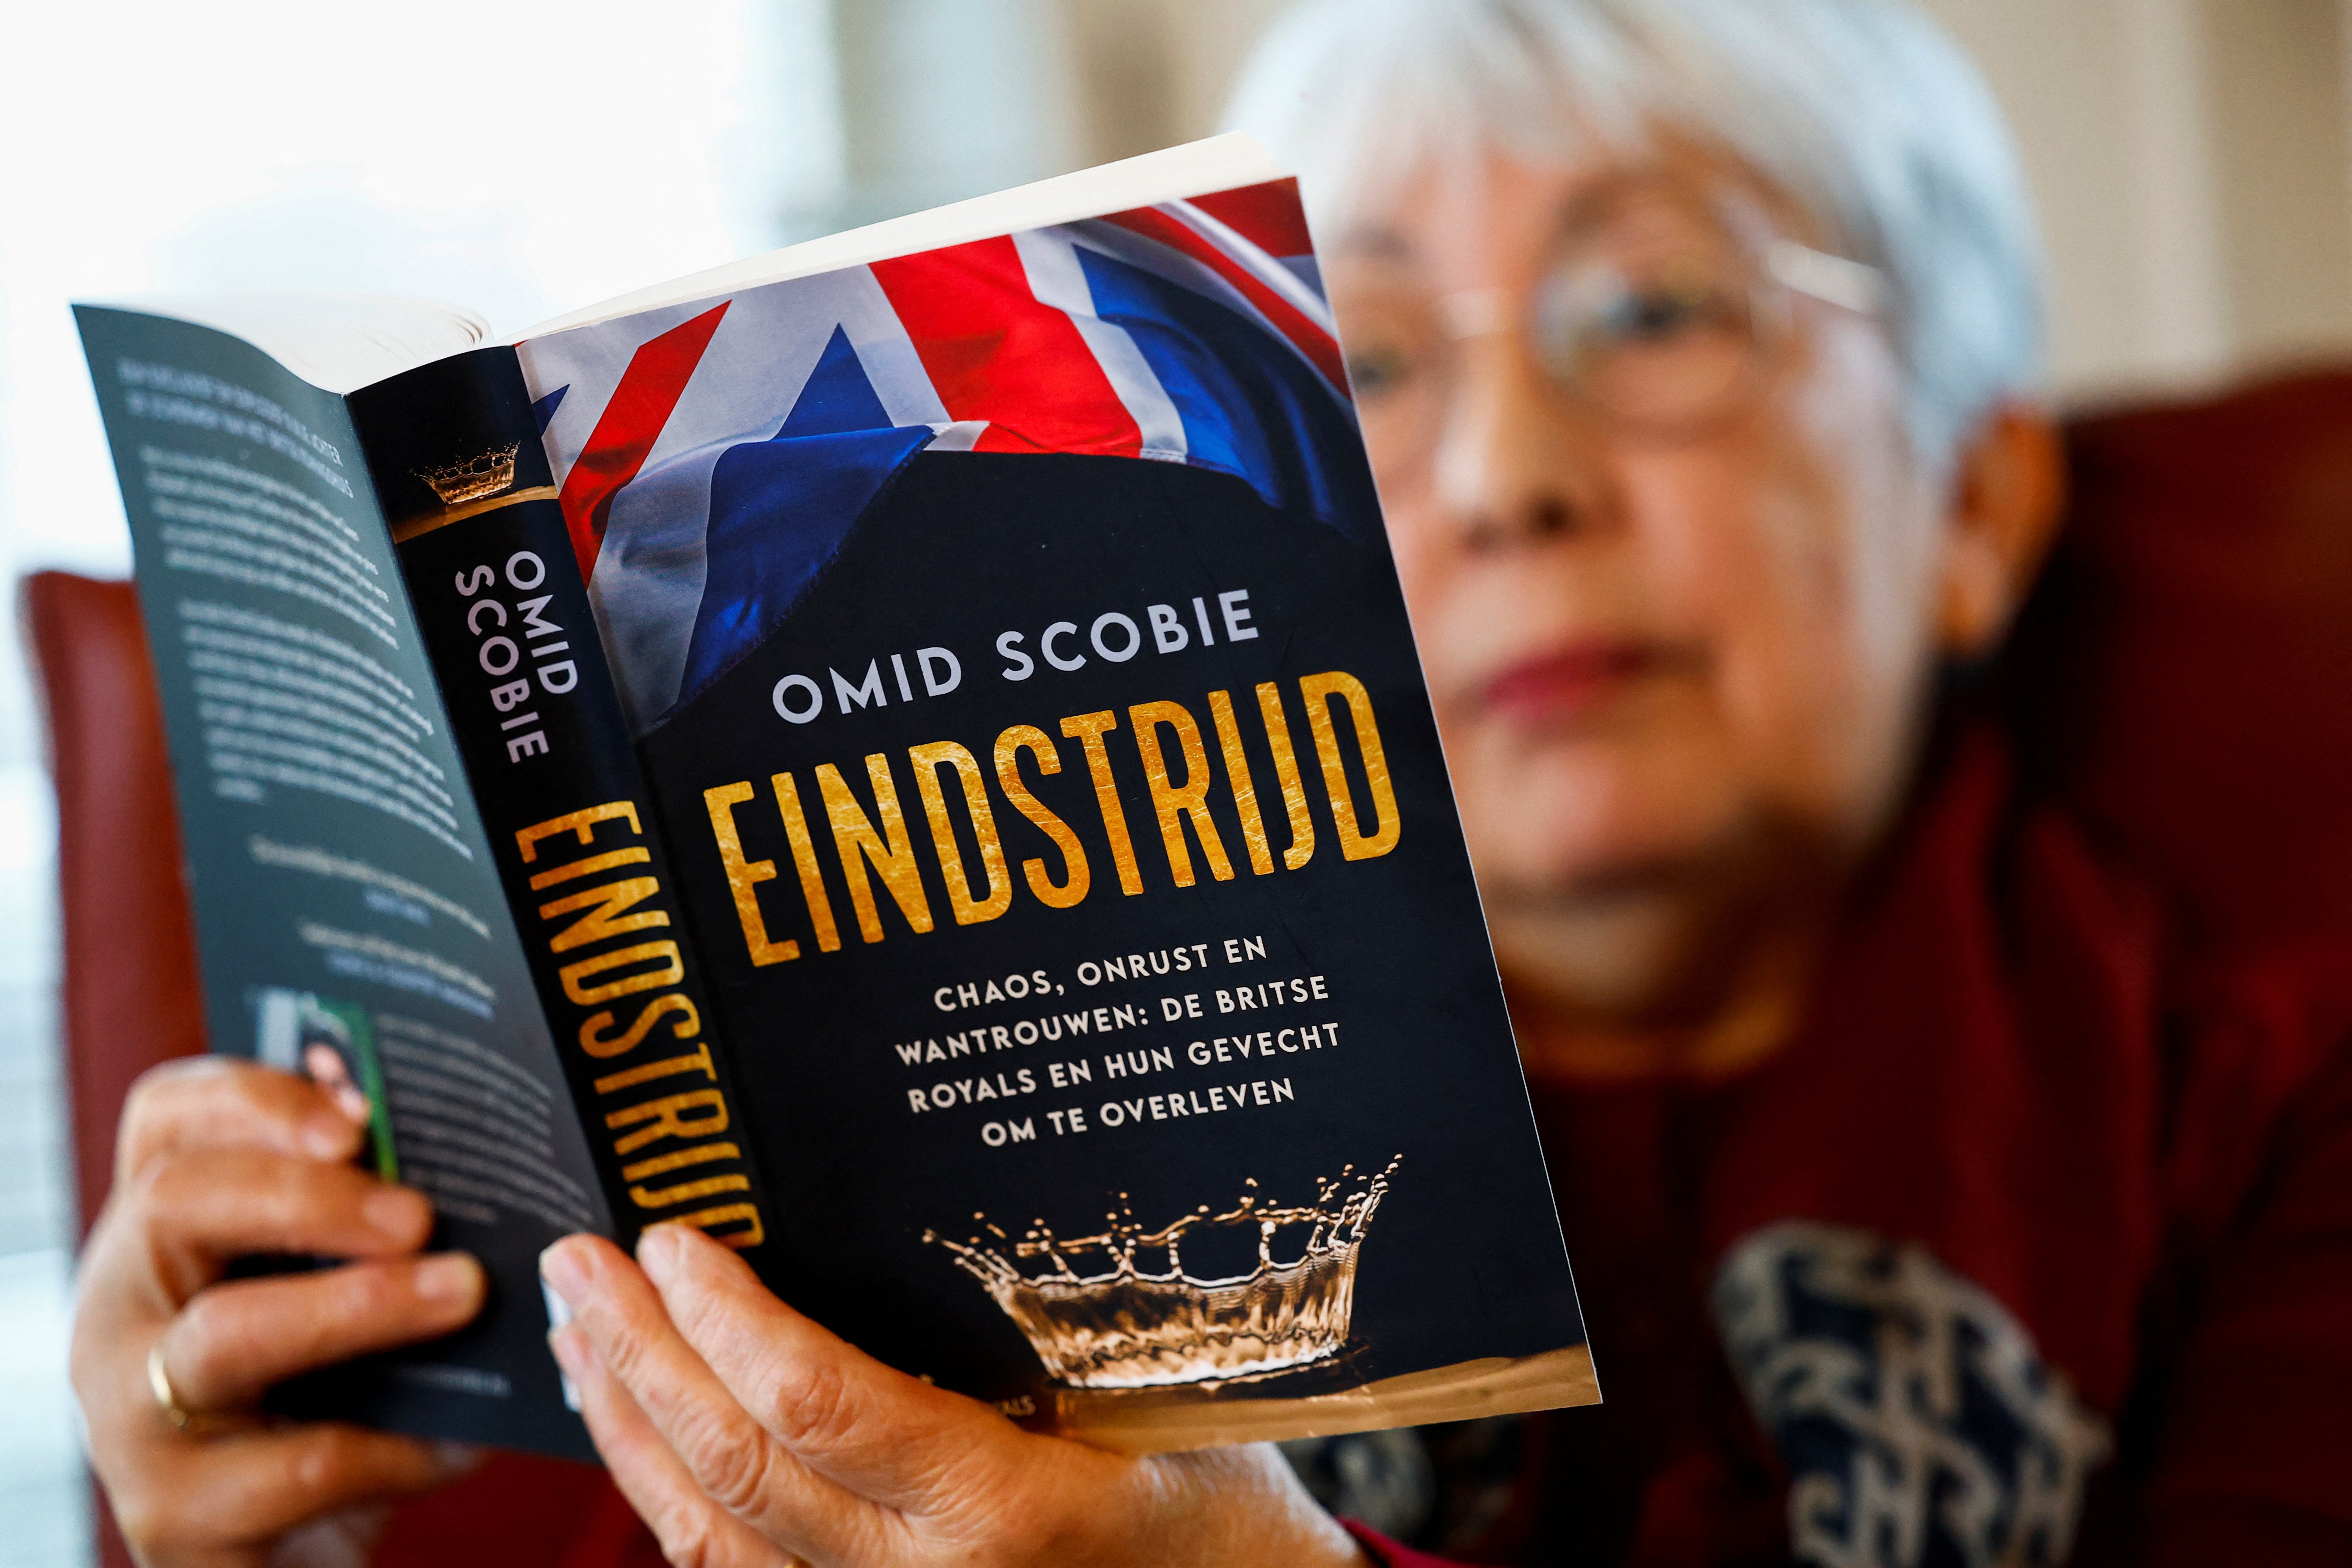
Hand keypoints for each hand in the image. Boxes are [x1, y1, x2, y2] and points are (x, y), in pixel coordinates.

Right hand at [72, 1057, 487, 1566]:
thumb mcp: (334, 1294)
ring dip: (360, 1306)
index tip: (358, 1112)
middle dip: (311, 1196)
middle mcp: (121, 1308)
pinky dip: (396, 1445)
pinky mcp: (175, 1515)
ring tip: (463, 1292)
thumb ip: (376, 1225)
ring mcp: (132, 1415)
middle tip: (421, 1216)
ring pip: (226, 1335)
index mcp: (160, 1231)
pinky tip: (464, 1436)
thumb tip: (483, 1159)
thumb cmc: (322, 1393)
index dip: (255, 1097)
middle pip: (180, 1203)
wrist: (283, 1551)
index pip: (167, 1119)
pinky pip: (295, 1466)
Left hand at [540, 1225, 1368, 1567]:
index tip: (678, 1239)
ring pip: (703, 1533)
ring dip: (626, 1422)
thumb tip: (891, 1218)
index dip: (729, 1321)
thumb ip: (1027, 1338)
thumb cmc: (1208, 1490)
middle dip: (641, 1354)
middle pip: (736, 1467)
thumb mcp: (1147, 1393)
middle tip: (584, 1259)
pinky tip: (634, 1425)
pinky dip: (661, 1491)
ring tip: (581, 1328)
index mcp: (1005, 1510)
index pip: (822, 1406)